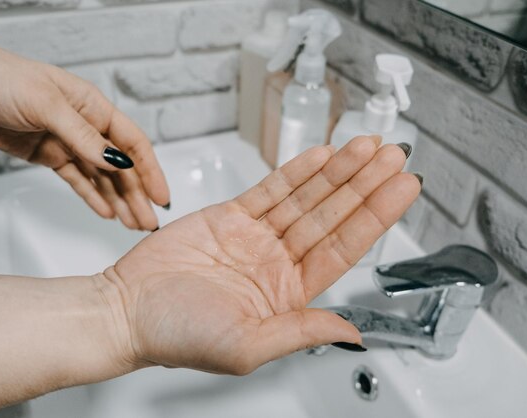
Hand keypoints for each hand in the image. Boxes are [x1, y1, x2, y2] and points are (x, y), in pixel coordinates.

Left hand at [0, 20, 168, 229]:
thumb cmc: (1, 79)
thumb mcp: (47, 106)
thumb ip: (84, 137)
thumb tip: (118, 163)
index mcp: (93, 107)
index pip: (132, 143)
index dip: (150, 170)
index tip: (162, 196)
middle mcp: (86, 126)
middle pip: (120, 166)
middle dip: (137, 194)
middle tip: (149, 223)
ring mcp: (68, 143)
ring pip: (101, 177)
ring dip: (118, 200)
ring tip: (133, 225)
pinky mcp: (49, 156)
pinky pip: (77, 181)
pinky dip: (92, 197)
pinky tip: (106, 213)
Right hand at [101, 135, 420, 374]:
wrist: (125, 311)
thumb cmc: (176, 335)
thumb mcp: (247, 346)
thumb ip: (301, 332)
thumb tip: (350, 331)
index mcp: (288, 294)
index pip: (343, 248)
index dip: (375, 217)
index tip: (401, 189)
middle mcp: (276, 262)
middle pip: (331, 215)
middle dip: (364, 184)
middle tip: (393, 156)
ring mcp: (254, 237)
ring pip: (305, 197)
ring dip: (337, 171)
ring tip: (366, 146)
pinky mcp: (229, 217)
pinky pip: (270, 189)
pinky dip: (296, 171)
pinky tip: (322, 156)